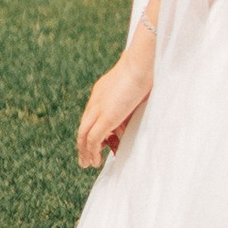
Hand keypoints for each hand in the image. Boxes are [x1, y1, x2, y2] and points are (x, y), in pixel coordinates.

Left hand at [77, 36, 155, 169]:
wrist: (140, 63)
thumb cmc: (144, 69)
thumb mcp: (135, 85)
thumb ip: (133, 97)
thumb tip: (139, 107)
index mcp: (101, 91)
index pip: (91, 115)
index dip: (92, 129)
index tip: (98, 141)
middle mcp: (95, 101)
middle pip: (83, 126)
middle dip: (83, 144)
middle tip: (85, 157)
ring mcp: (98, 110)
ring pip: (84, 135)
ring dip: (85, 151)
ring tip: (88, 164)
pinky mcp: (105, 118)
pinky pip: (93, 139)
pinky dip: (92, 152)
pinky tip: (95, 161)